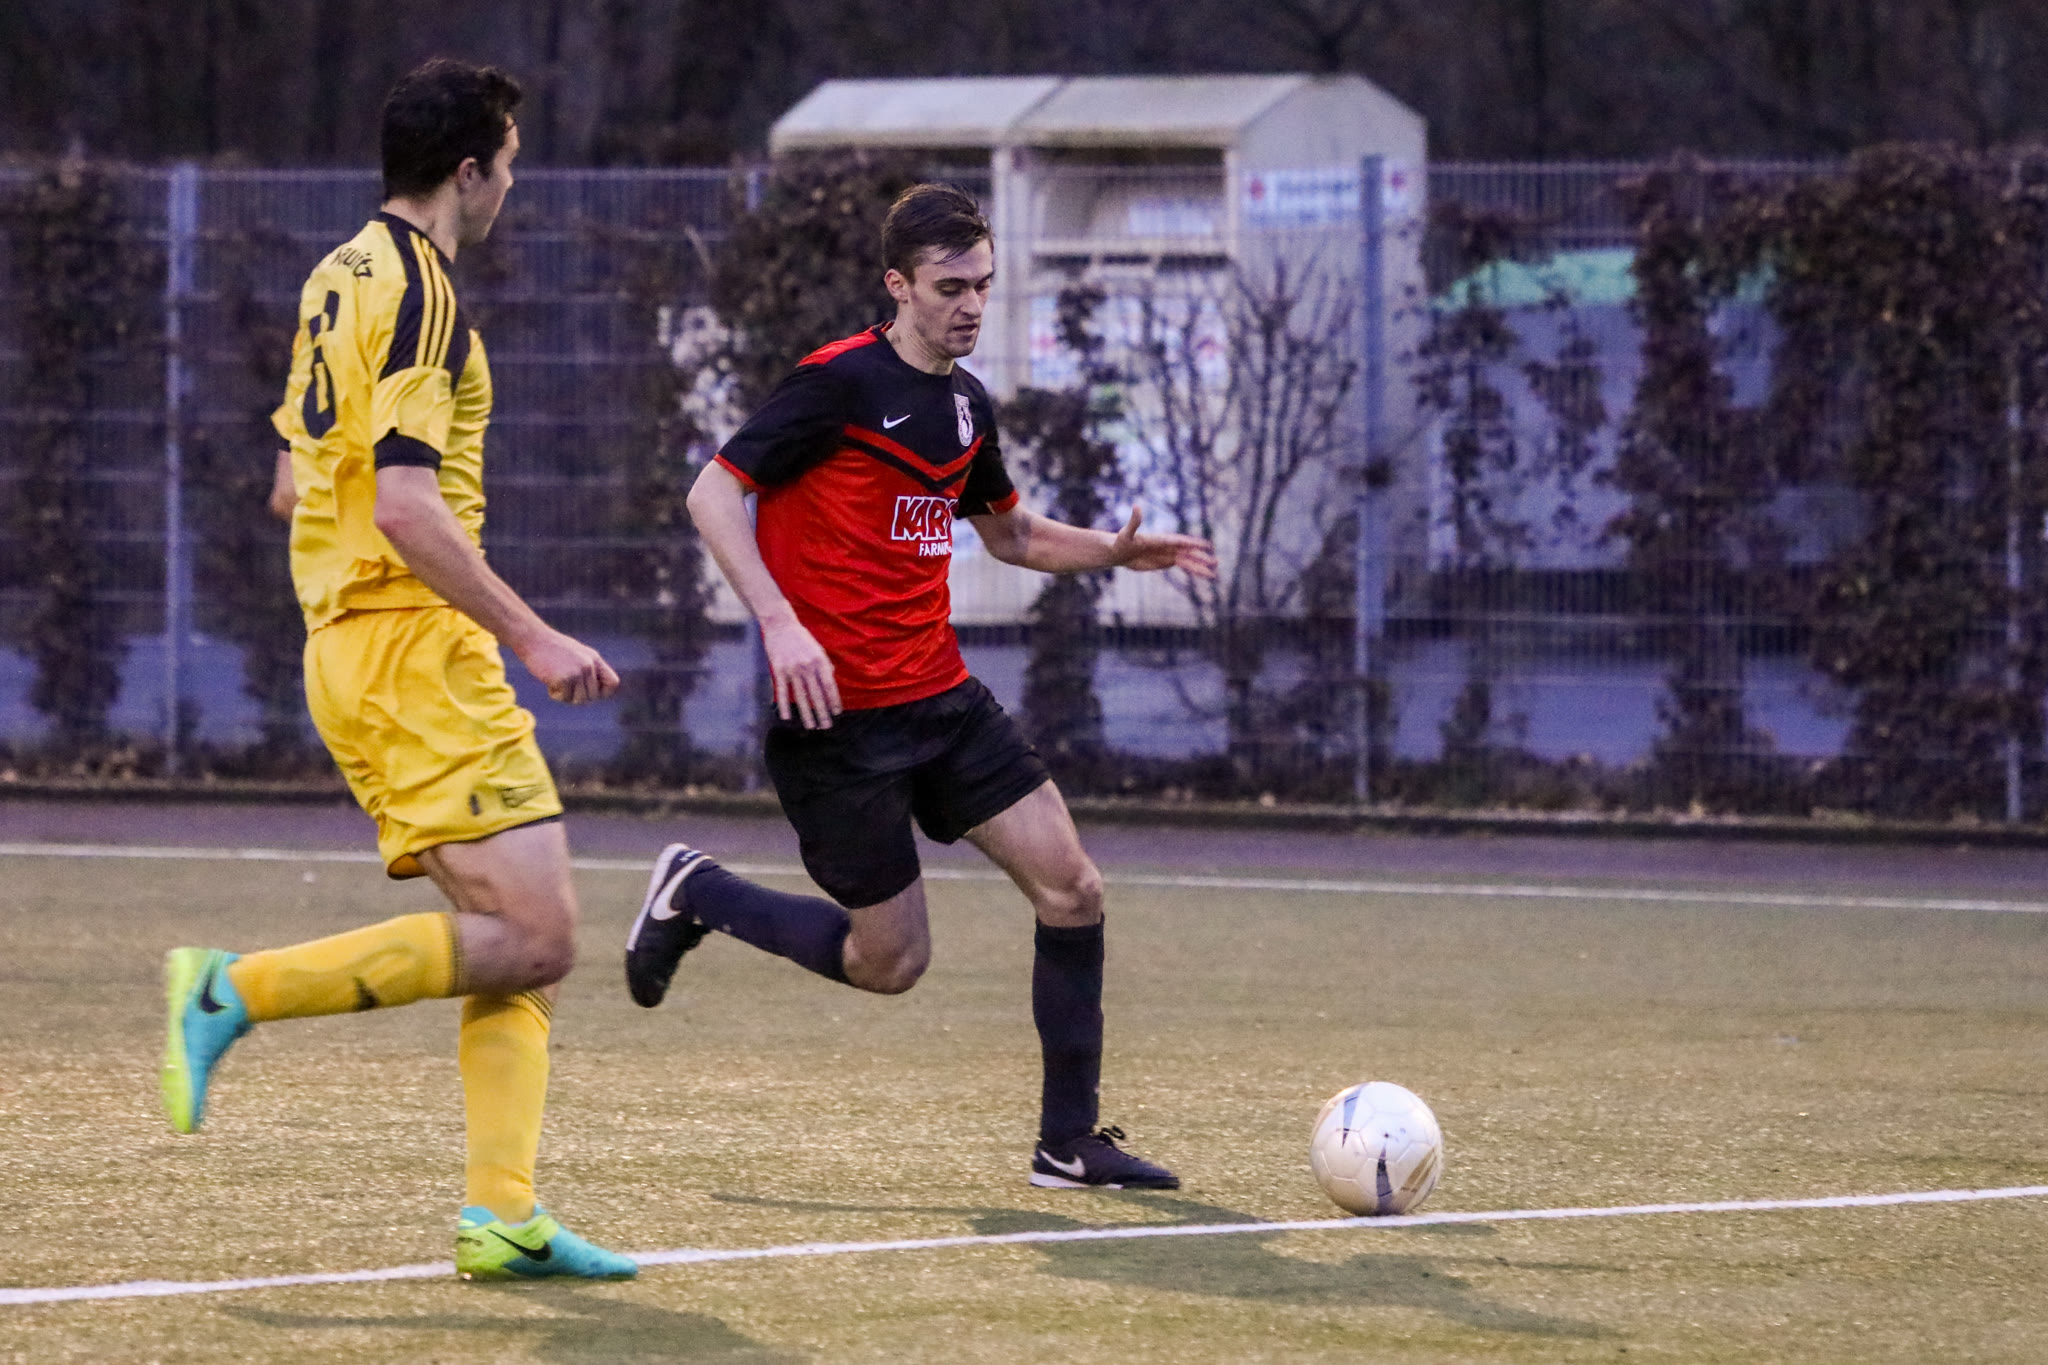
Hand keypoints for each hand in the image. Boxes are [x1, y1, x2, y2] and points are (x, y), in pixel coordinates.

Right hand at [516, 628, 619, 704]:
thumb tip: (594, 694)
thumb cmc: (550, 648)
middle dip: (578, 697)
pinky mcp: (564, 678)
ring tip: (557, 684)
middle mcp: (589, 665)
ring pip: (580, 700)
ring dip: (566, 697)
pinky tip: (548, 681)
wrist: (532, 639)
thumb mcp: (576, 654)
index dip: (602, 693)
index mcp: (594, 659)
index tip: (588, 692)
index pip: (612, 683)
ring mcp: (577, 671)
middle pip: (593, 696)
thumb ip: (587, 669)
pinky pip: (564, 697)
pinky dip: (554, 694)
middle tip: (565, 688)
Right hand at [762, 610, 840, 728]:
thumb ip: (825, 664)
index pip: (829, 685)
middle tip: (827, 727)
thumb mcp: (818, 648)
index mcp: (820, 661)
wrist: (780, 625)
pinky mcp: (778, 670)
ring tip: (812, 727)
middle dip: (823, 713)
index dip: (834, 700)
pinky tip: (787, 718)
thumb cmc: (801, 637)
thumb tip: (831, 678)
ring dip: (807, 714)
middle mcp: (807, 667)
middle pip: (817, 695)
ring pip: (801, 697)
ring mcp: (792, 670)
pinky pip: (782, 692)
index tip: (837, 713)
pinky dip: (783, 706)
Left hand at [1109, 505, 1216, 578]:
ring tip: (1214, 575)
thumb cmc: (1120, 541)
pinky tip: (1204, 574)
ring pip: (1188, 561)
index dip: (1192, 543)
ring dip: (1201, 567)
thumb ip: (1134, 521)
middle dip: (1201, 558)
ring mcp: (1169, 554)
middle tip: (1216, 562)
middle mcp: (1168, 546)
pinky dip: (1194, 570)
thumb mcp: (1126, 533)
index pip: (1179, 541)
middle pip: (1188, 553)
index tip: (1206, 546)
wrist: (1118, 552)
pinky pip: (1184, 566)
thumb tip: (1136, 506)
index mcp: (1161, 539)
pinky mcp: (1167, 561)